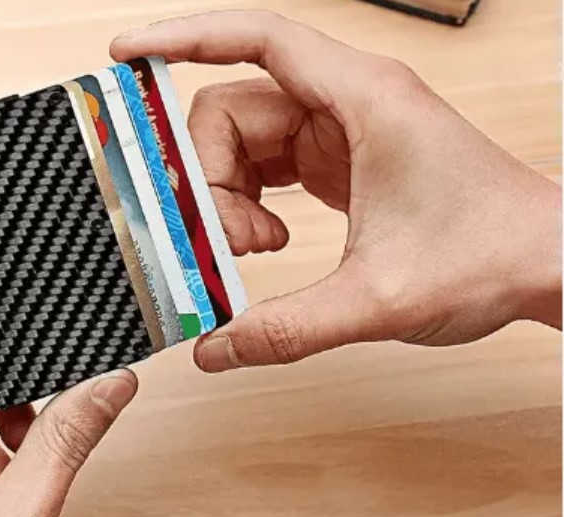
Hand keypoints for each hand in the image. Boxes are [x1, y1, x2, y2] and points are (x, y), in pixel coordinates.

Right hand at [111, 10, 561, 371]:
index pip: (257, 39)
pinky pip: (264, 167)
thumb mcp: (379, 299)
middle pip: (232, 109)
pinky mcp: (335, 161)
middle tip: (215, 239)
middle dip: (207, 175)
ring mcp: (338, 132)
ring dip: (226, 196)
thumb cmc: (489, 255)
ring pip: (243, 142)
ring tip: (250, 248)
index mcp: (361, 99)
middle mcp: (345, 103)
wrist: (544, 262)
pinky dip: (247, 203)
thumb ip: (289, 328)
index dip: (183, 38)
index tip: (126, 54)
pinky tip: (262, 242)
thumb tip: (215, 347)